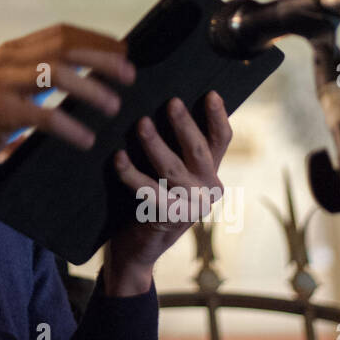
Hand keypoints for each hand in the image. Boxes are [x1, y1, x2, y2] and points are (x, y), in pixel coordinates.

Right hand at [0, 23, 135, 188]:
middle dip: (103, 59)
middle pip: (65, 47)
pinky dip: (70, 127)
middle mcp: (6, 60)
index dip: (96, 39)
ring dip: (92, 89)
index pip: (61, 32)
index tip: (125, 52)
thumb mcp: (11, 90)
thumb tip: (91, 76)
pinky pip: (44, 115)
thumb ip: (41, 79)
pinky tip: (86, 139)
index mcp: (12, 51)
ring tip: (113, 106)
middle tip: (130, 76)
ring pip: (58, 73)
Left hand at [102, 91, 232, 295]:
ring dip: (155, 145)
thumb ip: (178, 146)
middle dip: (184, 124)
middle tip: (171, 101)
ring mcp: (190, 205)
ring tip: (141, 124)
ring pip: (172, 168)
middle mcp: (208, 188)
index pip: (221, 139)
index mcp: (211, 172)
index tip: (211, 93)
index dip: (218, 116)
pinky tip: (118, 158)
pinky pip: (147, 190)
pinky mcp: (167, 217)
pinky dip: (130, 173)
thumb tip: (164, 101)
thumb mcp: (172, 173)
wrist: (139, 246)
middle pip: (198, 150)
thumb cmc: (152, 197)